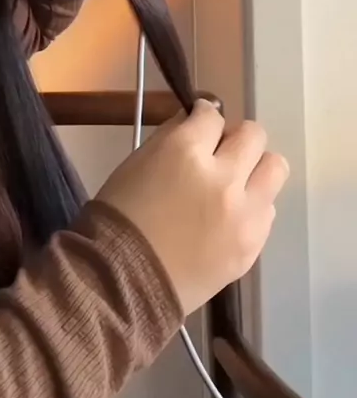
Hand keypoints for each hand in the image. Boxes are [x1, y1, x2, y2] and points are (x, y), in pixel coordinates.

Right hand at [96, 100, 288, 316]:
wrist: (123, 282)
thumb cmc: (121, 216)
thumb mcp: (138, 161)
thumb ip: (172, 136)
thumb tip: (197, 122)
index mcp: (185, 151)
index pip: (212, 115)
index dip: (203, 119)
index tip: (197, 128)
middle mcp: (223, 177)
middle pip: (254, 135)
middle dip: (234, 140)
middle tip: (218, 156)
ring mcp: (243, 214)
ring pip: (275, 168)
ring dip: (255, 170)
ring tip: (233, 186)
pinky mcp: (253, 245)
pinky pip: (268, 210)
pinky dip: (252, 208)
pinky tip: (228, 219)